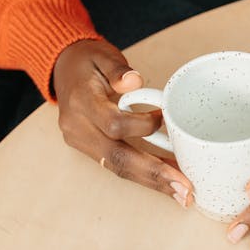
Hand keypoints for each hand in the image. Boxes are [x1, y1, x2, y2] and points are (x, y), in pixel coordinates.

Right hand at [53, 39, 193, 207]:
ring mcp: (80, 141)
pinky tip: (168, 181)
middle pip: (117, 157)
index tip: (165, 119)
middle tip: (185, 188)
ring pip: (118, 167)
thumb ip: (118, 69)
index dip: (144, 125)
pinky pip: (117, 165)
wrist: (64, 70)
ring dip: (152, 182)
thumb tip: (135, 81)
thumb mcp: (103, 55)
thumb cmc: (88, 61)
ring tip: (182, 193)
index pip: (114, 124)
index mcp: (81, 101)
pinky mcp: (88, 149)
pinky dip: (144, 174)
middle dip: (154, 173)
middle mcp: (77, 127)